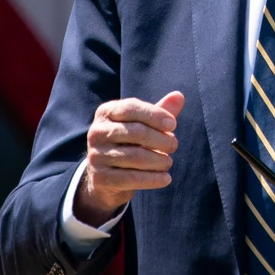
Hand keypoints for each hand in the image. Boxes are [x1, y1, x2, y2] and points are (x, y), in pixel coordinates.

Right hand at [73, 91, 183, 223]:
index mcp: (105, 112)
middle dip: (160, 139)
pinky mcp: (100, 178)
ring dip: (159, 160)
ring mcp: (96, 156)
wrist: (108, 176)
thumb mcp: (143, 124)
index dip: (154, 115)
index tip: (173, 125)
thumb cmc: (130, 142)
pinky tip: (166, 178)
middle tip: (174, 145)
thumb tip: (179, 96)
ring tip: (168, 162)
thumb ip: (160, 111)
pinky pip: (131, 178)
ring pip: (135, 157)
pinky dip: (153, 179)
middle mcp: (96, 132)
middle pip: (135, 132)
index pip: (130, 108)